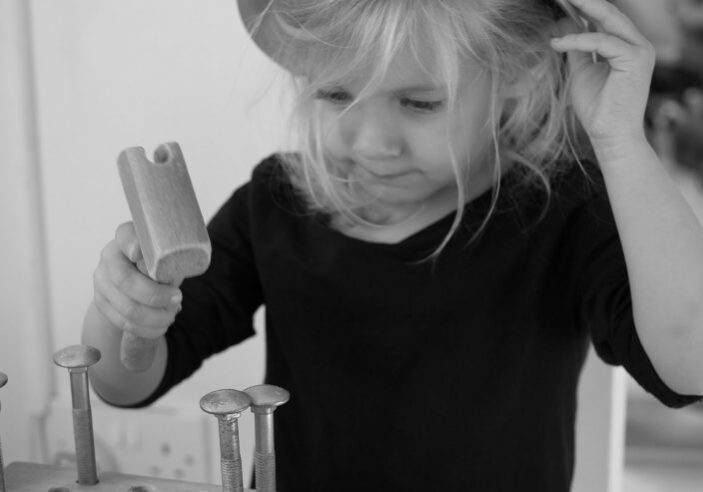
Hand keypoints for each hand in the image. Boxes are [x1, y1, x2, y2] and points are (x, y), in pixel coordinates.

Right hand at [92, 222, 181, 339]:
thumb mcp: (163, 255)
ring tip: (172, 315)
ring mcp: (101, 281)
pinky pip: (125, 322)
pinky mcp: (101, 303)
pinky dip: (147, 329)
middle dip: (156, 296)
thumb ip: (168, 259)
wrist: (134, 281)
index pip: (125, 236)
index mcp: (125, 238)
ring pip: (127, 307)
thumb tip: (170, 280)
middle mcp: (109, 257)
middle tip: (178, 299)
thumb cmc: (157, 264)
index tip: (138, 252)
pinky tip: (161, 325)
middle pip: (126, 281)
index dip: (131, 244)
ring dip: (155, 317)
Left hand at [550, 0, 655, 148]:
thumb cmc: (597, 108)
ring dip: (583, 10)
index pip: (605, 18)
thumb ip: (577, 48)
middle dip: (585, 1)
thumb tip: (564, 25)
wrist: (609, 135)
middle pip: (609, 12)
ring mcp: (639, 50)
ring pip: (608, 20)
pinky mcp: (635, 59)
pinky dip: (579, 40)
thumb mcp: (581, 71)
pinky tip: (559, 43)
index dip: (584, 7)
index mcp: (626, 46)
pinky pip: (603, 41)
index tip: (563, 0)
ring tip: (560, 2)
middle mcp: (637, 44)